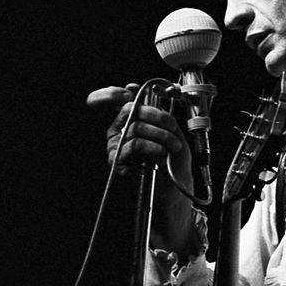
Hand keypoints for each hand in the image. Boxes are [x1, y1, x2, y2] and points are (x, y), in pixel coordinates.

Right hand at [86, 83, 197, 254]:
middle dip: (155, 114)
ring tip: (173, 146)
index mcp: (130, 122)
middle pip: (129, 109)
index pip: (110, 101)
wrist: (175, 193)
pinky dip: (153, 146)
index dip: (111, 94)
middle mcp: (119, 133)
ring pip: (134, 126)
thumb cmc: (174, 165)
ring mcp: (116, 147)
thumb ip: (160, 114)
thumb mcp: (173, 133)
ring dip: (160, 134)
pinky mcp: (118, 163)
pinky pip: (133, 144)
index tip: (127, 92)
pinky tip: (162, 154)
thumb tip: (147, 99)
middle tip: (171, 127)